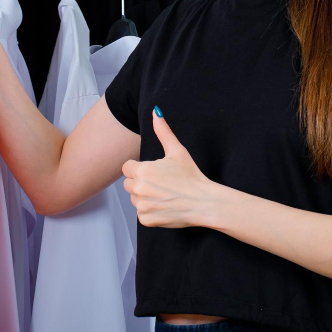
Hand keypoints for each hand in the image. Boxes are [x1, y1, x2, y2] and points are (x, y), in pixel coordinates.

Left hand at [121, 107, 215, 228]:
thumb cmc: (191, 176)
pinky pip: (141, 213)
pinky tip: (164, 205)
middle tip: (160, 183)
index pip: (127, 167)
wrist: (204, 202)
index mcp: (142, 170)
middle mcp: (139, 189)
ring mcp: (142, 206)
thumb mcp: (177, 151)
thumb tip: (156, 112)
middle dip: (140, 182)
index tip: (153, 172)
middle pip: (129, 183)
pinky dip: (150, 211)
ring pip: (134, 199)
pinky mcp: (146, 220)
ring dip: (144, 197)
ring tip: (164, 194)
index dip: (139, 168)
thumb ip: (163, 131)